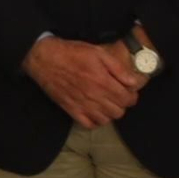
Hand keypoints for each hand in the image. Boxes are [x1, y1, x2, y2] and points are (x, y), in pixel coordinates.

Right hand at [22, 36, 145, 129]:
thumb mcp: (98, 53)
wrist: (45, 59)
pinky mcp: (71, 110)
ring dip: (109, 113)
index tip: (128, 91)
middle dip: (122, 104)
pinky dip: (95, 121)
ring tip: (106, 102)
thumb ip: (118, 68)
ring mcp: (83, 106)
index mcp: (103, 82)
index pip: (128, 99)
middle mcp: (95, 97)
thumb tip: (133, 82)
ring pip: (106, 120)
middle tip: (117, 95)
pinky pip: (89, 124)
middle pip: (119, 112)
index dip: (132, 96)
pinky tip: (94, 111)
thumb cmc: (72, 53)